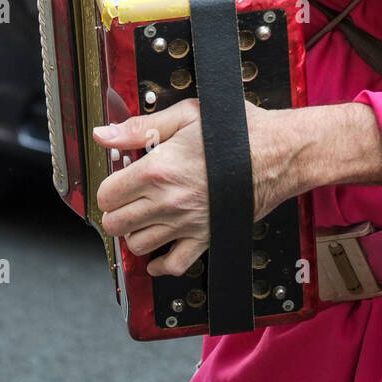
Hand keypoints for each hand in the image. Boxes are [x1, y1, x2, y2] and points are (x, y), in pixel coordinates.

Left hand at [93, 100, 303, 277]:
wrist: (278, 152)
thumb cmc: (237, 131)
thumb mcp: (186, 115)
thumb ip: (139, 127)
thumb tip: (103, 135)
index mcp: (157, 170)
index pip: (107, 195)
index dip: (110, 186)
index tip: (120, 178)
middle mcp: (167, 202)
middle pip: (116, 224)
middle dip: (117, 210)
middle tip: (129, 197)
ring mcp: (186, 224)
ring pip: (138, 246)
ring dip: (136, 233)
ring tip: (145, 216)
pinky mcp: (205, 238)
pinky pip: (173, 266)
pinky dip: (160, 264)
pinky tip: (158, 251)